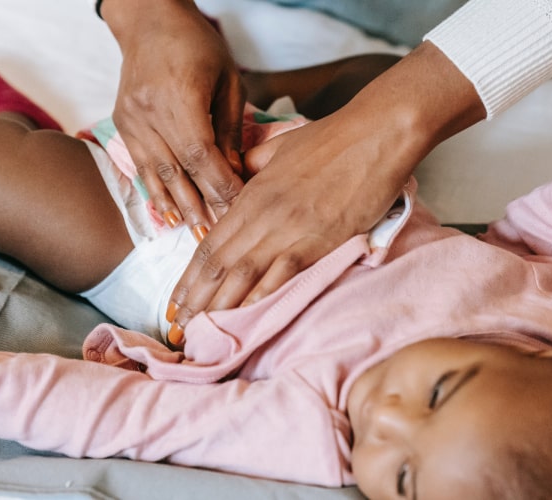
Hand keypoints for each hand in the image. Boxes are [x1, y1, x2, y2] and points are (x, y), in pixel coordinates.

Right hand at [104, 0, 245, 233]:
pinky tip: (169, 216)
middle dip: (201, 207)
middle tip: (219, 237)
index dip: (220, 187)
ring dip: (178, 208)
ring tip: (195, 237)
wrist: (148, 21)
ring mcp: (130, 119)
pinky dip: (156, 193)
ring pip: (157, 174)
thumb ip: (230, 131)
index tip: (239, 209)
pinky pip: (140, 166)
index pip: (202, 156)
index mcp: (179, 96)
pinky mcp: (122, 124)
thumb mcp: (228, 82)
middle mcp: (149, 111)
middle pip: (178, 171)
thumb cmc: (197, 46)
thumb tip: (235, 175)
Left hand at [164, 43, 485, 345]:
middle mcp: (262, 215)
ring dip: (217, 306)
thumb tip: (235, 176)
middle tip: (176, 328)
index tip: (174, 302)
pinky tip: (244, 319)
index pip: (209, 244)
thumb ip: (251, 166)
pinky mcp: (317, 240)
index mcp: (251, 194)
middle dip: (194, 300)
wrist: (376, 134)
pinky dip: (260, 298)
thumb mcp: (279, 148)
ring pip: (241, 274)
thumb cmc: (332, 139)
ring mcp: (288, 229)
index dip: (188, 277)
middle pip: (217, 265)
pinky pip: (281, 274)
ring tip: (198, 333)